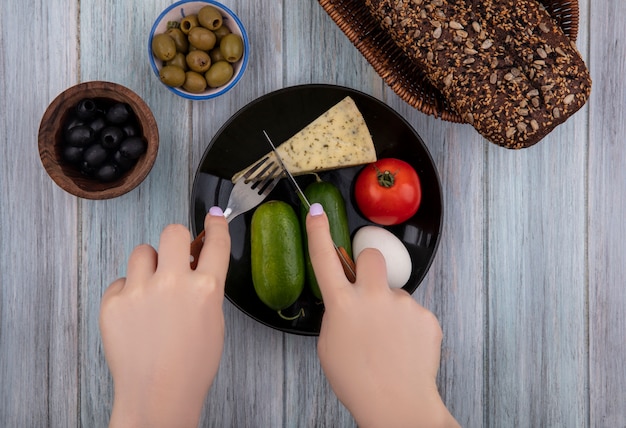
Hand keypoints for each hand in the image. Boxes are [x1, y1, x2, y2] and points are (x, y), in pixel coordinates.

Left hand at [99, 207, 230, 427]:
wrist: (158, 395)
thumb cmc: (191, 366)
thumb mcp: (213, 321)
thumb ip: (206, 287)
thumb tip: (197, 262)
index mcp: (206, 288)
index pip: (215, 242)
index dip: (216, 224)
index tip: (212, 216)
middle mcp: (174, 283)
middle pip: (172, 232)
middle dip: (176, 241)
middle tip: (174, 256)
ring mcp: (141, 290)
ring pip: (142, 251)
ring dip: (149, 264)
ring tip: (151, 289)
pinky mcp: (114, 302)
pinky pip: (121, 280)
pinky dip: (128, 291)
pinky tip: (136, 314)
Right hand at [306, 203, 458, 427]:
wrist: (398, 405)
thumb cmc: (358, 381)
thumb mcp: (329, 345)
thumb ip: (337, 314)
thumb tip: (347, 302)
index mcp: (343, 304)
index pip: (324, 258)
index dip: (319, 232)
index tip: (317, 212)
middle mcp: (372, 297)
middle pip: (371, 256)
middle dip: (368, 265)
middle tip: (368, 289)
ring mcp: (401, 305)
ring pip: (393, 293)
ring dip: (389, 309)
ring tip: (389, 342)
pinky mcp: (425, 316)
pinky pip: (412, 312)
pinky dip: (407, 326)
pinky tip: (403, 348)